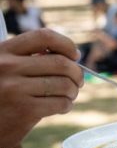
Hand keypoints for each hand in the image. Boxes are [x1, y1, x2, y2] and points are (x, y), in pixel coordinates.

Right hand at [0, 29, 81, 147]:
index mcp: (3, 51)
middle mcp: (7, 67)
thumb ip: (29, 58)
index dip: (66, 44)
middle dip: (76, 73)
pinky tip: (61, 107)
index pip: (44, 36)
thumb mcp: (4, 68)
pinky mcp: (24, 110)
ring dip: (73, 91)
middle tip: (77, 82)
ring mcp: (15, 89)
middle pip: (60, 63)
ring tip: (69, 95)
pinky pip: (60, 103)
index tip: (74, 56)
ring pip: (64, 84)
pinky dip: (66, 105)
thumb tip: (72, 55)